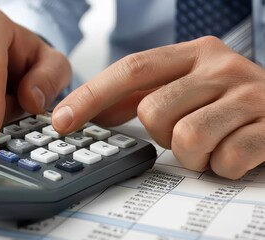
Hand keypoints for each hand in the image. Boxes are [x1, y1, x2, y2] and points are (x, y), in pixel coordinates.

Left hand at [52, 36, 264, 178]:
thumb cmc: (229, 100)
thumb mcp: (188, 85)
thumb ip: (143, 94)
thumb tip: (96, 111)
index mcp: (193, 54)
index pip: (131, 69)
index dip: (92, 95)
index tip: (62, 120)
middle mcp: (220, 67)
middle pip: (154, 111)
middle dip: (162, 134)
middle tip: (185, 130)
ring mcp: (248, 96)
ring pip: (186, 140)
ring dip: (192, 154)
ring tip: (212, 142)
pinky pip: (225, 160)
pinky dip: (222, 166)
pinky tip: (234, 151)